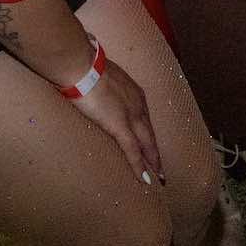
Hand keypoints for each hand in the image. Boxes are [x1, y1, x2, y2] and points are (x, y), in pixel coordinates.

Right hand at [68, 47, 165, 184]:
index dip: (148, 133)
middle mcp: (138, 104)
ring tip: (158, 177)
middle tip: (162, 168)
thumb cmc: (86, 67)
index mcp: (134, 92)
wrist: (83, 66)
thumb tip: (93, 88)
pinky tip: (145, 179)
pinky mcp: (121, 126)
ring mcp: (131, 116)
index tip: (151, 143)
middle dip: (156, 151)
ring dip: (153, 162)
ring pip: (147, 144)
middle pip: (150, 133)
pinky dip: (140, 166)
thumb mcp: (100, 77)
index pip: (144, 118)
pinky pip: (133, 151)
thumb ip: (102, 86)